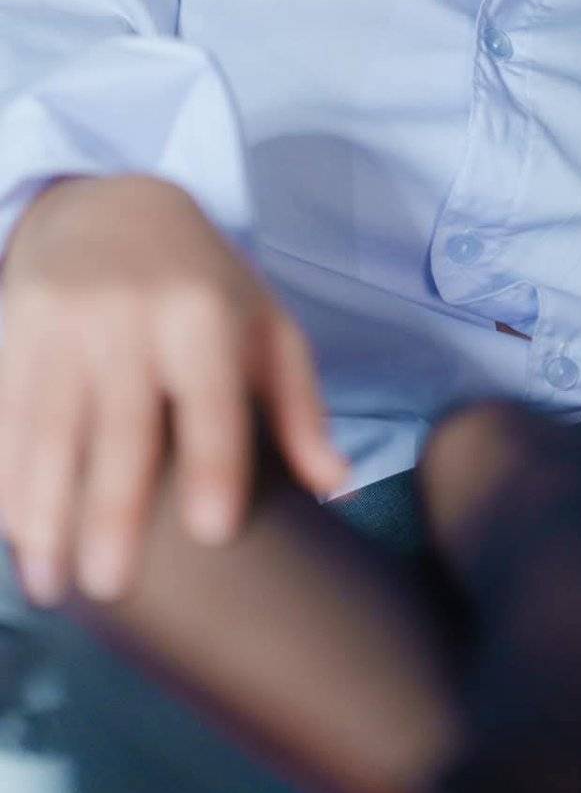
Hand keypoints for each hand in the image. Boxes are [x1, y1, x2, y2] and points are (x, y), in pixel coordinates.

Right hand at [0, 175, 351, 606]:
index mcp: (204, 314)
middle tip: (112, 588)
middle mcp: (133, 316)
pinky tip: (16, 539)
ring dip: (46, 515)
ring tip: (52, 588)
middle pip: (123, 425)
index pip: (213, 399)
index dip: (215, 463)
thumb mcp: (263, 324)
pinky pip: (7, 419)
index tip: (212, 532)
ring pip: (50, 431)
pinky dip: (8, 481)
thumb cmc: (202, 282)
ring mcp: (67, 324)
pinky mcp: (17, 333)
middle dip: (113, 510)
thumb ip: (299, 406)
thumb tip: (335, 487)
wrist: (108, 204)